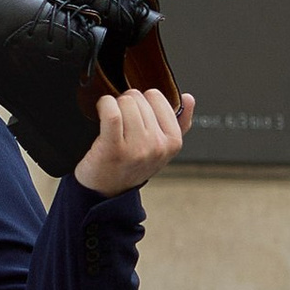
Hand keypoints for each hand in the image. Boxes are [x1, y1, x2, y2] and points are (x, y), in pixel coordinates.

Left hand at [75, 83, 193, 193]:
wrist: (107, 191)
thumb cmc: (132, 165)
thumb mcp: (162, 148)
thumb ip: (180, 123)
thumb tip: (189, 98)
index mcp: (173, 142)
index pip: (157, 98)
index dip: (142, 99)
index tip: (135, 112)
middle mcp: (158, 146)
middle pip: (138, 98)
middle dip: (127, 103)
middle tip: (121, 121)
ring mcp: (137, 148)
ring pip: (125, 103)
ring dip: (113, 105)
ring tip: (111, 121)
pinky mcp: (114, 148)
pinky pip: (111, 113)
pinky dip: (104, 105)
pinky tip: (101, 110)